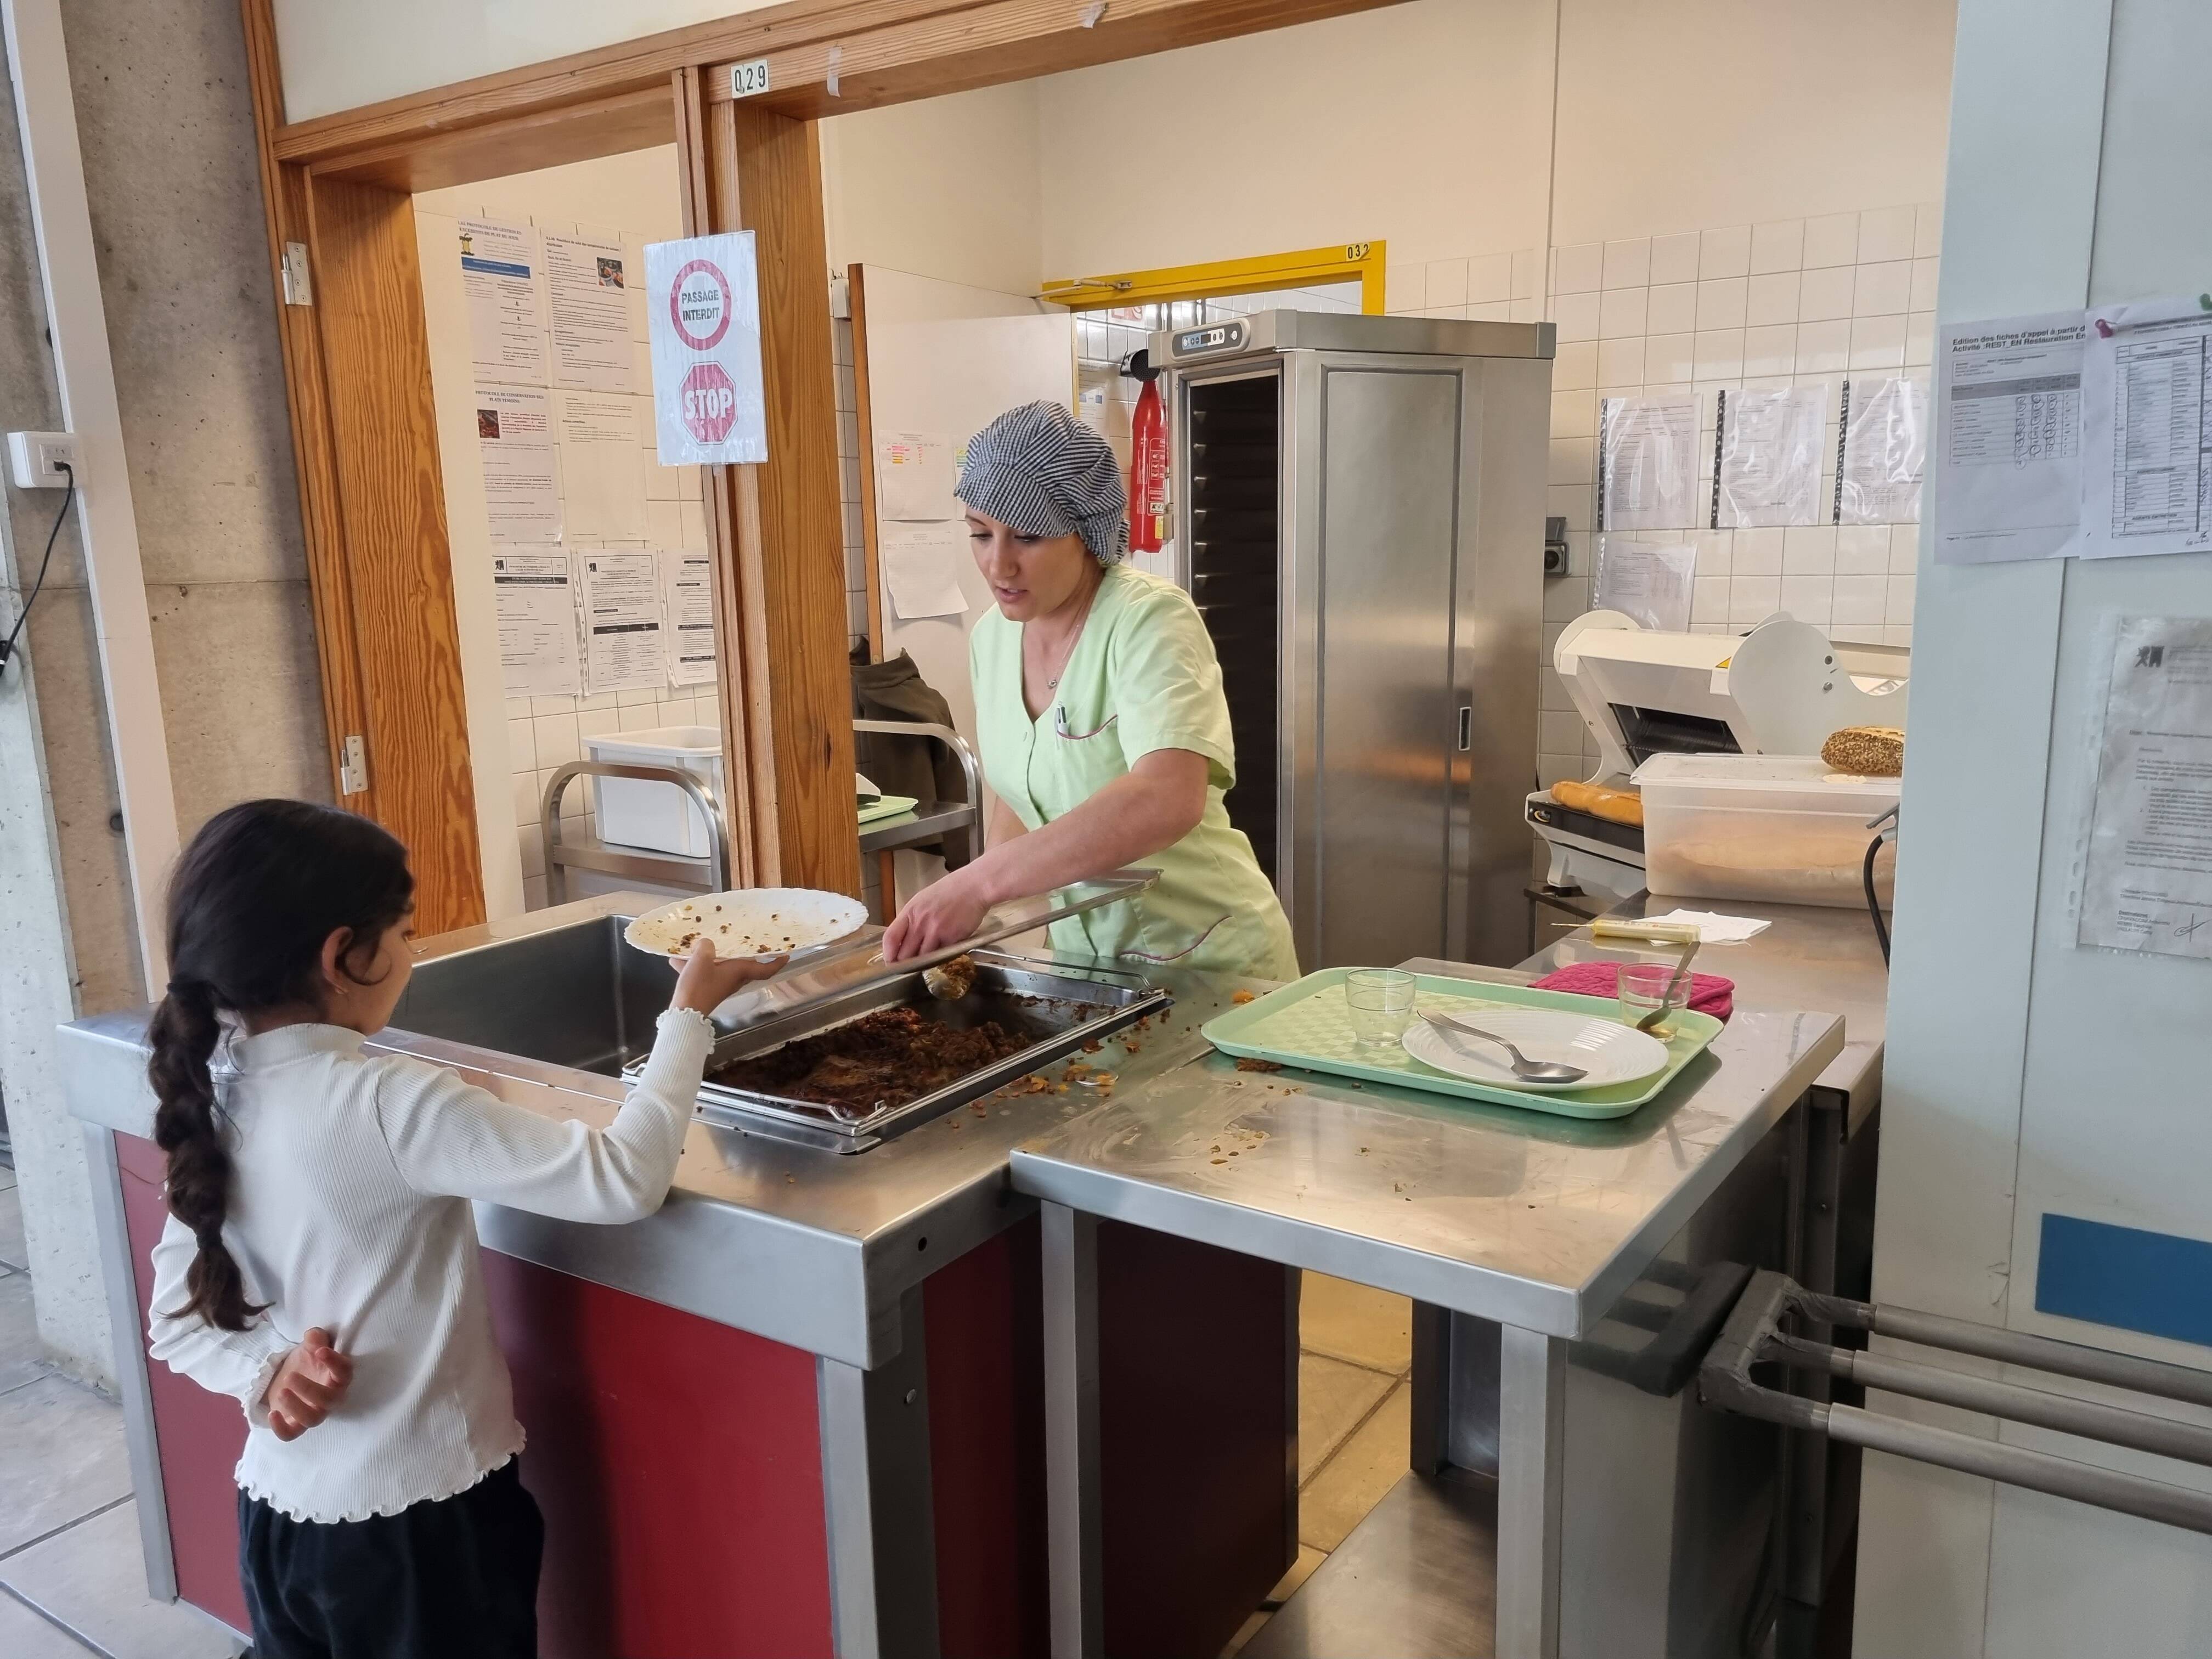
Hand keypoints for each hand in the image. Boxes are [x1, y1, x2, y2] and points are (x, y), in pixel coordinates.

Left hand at [267, 1328, 351, 1441]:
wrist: (290, 1378)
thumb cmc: (307, 1362)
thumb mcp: (310, 1347)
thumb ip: (315, 1339)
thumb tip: (313, 1335)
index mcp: (337, 1377)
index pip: (344, 1372)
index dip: (335, 1363)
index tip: (320, 1351)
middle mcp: (330, 1398)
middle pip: (328, 1400)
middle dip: (309, 1389)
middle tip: (290, 1376)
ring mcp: (314, 1413)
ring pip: (313, 1419)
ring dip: (297, 1407)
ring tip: (282, 1392)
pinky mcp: (295, 1424)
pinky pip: (291, 1434)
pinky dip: (282, 1428)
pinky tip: (272, 1414)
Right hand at [672, 936, 787, 1014]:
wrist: (684, 1012)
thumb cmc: (699, 985)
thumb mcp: (701, 959)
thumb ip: (705, 947)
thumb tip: (706, 944)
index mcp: (739, 972)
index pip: (765, 969)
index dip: (777, 963)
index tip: (786, 955)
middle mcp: (734, 979)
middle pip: (744, 965)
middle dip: (743, 953)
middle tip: (742, 939)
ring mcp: (720, 985)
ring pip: (721, 966)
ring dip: (712, 956)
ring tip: (700, 943)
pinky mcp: (706, 988)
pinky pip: (703, 972)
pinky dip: (694, 965)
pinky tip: (677, 958)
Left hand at [882, 871, 993, 961]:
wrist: (974, 886)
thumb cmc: (950, 891)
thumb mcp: (923, 901)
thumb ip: (912, 920)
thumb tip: (904, 940)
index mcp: (910, 911)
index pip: (890, 938)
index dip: (888, 954)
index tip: (890, 961)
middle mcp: (920, 922)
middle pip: (905, 954)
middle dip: (907, 962)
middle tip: (911, 965)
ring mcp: (936, 931)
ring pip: (924, 957)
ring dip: (927, 960)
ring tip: (933, 952)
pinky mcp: (951, 938)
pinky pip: (943, 954)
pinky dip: (944, 954)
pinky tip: (949, 944)